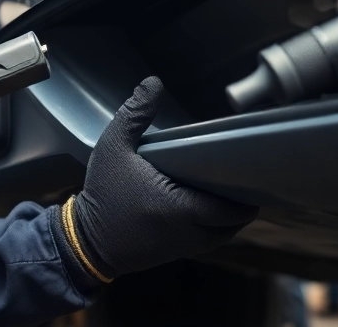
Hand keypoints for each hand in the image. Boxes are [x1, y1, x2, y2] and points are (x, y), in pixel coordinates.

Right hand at [66, 77, 256, 279]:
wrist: (84, 241)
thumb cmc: (103, 193)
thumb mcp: (114, 146)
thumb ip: (135, 114)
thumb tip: (154, 82)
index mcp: (179, 207)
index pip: (227, 210)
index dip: (243, 199)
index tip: (252, 179)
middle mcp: (186, 233)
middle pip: (229, 226)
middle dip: (240, 209)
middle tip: (246, 186)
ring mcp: (180, 248)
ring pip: (218, 238)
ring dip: (228, 222)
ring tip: (231, 198)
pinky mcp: (171, 255)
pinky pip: (202, 243)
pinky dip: (211, 230)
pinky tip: (207, 210)